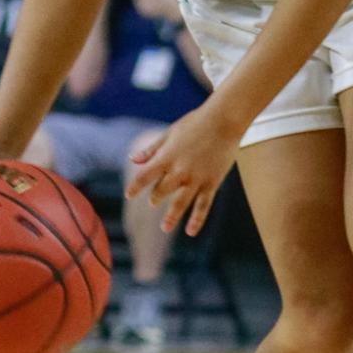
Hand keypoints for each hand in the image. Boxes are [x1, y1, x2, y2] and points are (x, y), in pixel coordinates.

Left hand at [125, 101, 241, 236]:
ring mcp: (197, 178)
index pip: (145, 176)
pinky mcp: (212, 182)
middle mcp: (180, 170)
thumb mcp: (170, 133)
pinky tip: (191, 231)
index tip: (128, 196)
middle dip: (155, 197)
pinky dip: (197, 219)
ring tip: (165, 228)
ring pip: (181, 202)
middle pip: (161, 191)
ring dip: (172, 216)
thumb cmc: (195, 123)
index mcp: (167, 157)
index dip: (135, 187)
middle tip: (153, 201)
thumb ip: (151, 149)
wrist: (224, 120)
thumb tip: (132, 160)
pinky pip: (203, 205)